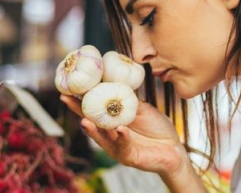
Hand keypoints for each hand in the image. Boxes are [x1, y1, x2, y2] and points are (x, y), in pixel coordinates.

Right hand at [60, 95, 185, 175]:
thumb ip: (129, 101)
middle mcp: (111, 134)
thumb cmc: (157, 128)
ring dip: (93, 129)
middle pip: (91, 122)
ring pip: (102, 138)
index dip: (80, 99)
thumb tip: (116, 82)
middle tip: (66, 99)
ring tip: (85, 121)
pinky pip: (123, 147)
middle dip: (78, 111)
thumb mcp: (142, 109)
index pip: (94, 109)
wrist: (174, 148)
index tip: (69, 87)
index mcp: (113, 121)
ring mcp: (118, 147)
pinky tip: (120, 129)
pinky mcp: (129, 157)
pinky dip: (122, 137)